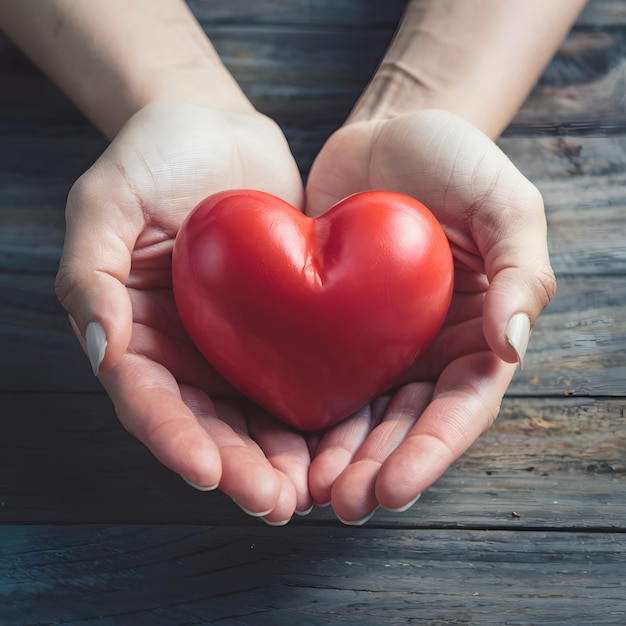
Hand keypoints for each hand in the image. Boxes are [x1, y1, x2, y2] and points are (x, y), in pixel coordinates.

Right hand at [55, 102, 313, 523]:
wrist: (216, 128)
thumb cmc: (152, 157)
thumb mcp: (106, 202)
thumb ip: (91, 273)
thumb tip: (105, 348)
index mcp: (136, 333)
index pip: (148, 401)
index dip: (174, 439)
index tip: (206, 472)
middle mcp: (185, 349)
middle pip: (208, 423)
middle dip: (239, 468)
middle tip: (274, 503)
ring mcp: (234, 341)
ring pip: (255, 413)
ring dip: (280, 456)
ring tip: (311, 489)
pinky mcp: (281, 323)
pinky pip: (297, 372)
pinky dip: (317, 410)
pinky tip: (343, 434)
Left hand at [305, 109, 555, 522]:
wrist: (385, 134)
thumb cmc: (452, 159)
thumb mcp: (503, 201)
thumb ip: (521, 269)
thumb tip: (513, 344)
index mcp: (477, 333)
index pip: (460, 408)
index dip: (429, 454)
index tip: (392, 491)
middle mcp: (428, 349)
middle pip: (405, 424)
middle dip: (376, 468)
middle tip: (339, 503)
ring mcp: (379, 341)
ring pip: (360, 413)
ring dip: (336, 455)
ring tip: (306, 488)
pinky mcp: (331, 324)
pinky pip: (319, 373)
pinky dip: (303, 410)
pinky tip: (278, 437)